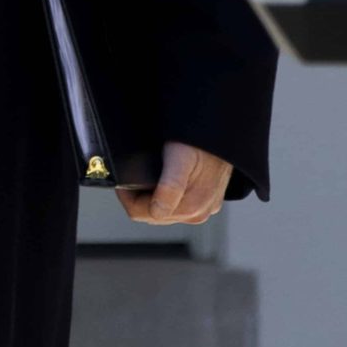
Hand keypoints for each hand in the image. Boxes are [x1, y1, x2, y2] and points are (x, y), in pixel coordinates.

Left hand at [116, 141, 231, 225]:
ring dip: (151, 197)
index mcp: (189, 208)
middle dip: (137, 196)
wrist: (224, 132)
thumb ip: (170, 187)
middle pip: (150, 214)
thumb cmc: (200, 142)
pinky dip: (166, 195)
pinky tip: (164, 179)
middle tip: (132, 173)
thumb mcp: (181, 158)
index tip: (122, 179)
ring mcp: (203, 210)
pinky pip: (177, 206)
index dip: (126, 195)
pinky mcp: (208, 203)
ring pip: (162, 212)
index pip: (139, 213)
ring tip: (147, 175)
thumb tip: (157, 212)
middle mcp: (197, 214)